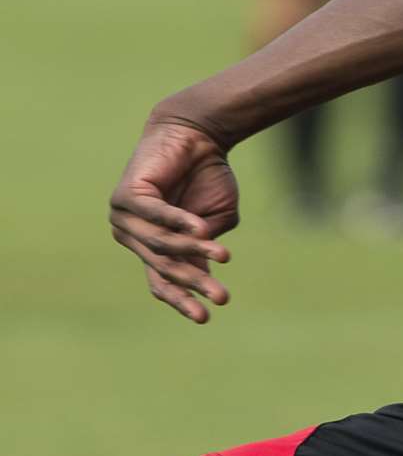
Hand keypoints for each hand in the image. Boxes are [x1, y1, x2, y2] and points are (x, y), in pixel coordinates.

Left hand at [109, 121, 239, 322]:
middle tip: (222, 297)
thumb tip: (200, 267)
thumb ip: (205, 245)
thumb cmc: (208, 177)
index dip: (183, 300)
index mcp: (154, 246)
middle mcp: (134, 236)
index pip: (163, 282)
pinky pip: (155, 215)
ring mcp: (126, 218)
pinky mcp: (127, 195)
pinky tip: (200, 229)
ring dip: (194, 251)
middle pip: (164, 267)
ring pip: (161, 244)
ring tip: (223, 255)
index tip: (206, 318)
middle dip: (195, 282)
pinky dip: (178, 223)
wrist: (198, 136)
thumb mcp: (214, 220)